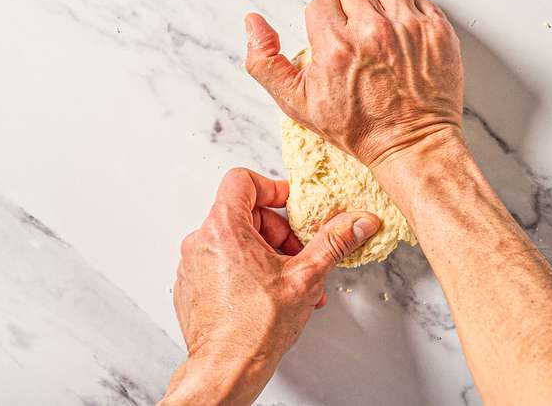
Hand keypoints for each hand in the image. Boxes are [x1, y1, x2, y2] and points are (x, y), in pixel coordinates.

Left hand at [163, 169, 377, 405]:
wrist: (226, 370)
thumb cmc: (256, 327)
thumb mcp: (307, 275)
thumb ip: (334, 240)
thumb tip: (359, 221)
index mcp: (224, 229)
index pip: (242, 181)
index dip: (272, 188)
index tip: (292, 206)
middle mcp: (201, 242)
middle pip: (245, 213)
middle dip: (280, 230)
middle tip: (300, 253)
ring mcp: (193, 266)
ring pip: (236, 241)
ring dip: (269, 253)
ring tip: (292, 281)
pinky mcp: (192, 288)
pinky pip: (223, 263)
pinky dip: (248, 270)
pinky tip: (270, 294)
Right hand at [244, 0, 464, 171]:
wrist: (412, 145)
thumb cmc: (358, 128)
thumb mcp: (297, 103)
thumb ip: (265, 61)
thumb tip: (253, 21)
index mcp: (336, 46)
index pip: (322, 1)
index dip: (325, 21)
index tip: (335, 41)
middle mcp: (374, 31)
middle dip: (352, 7)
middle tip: (358, 34)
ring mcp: (410, 28)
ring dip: (383, 1)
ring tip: (383, 27)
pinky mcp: (438, 30)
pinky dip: (412, 13)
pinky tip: (406, 37)